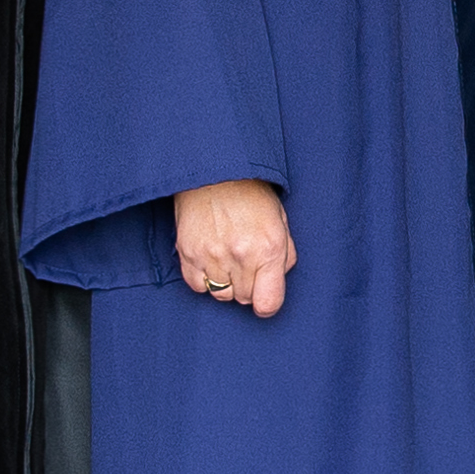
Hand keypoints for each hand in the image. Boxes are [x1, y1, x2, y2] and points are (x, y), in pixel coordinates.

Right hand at [175, 179, 293, 318]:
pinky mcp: (189, 253)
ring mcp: (212, 256)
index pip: (268, 303)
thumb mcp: (280, 219)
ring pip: (221, 294)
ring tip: (227, 259)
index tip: (264, 296)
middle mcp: (241, 256)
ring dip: (226, 283)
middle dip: (247, 286)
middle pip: (244, 298)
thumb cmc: (250, 192)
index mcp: (269, 248)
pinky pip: (197, 286)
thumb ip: (285, 254)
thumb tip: (278, 279)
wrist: (214, 170)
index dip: (267, 303)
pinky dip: (204, 279)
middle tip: (245, 262)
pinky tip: (210, 259)